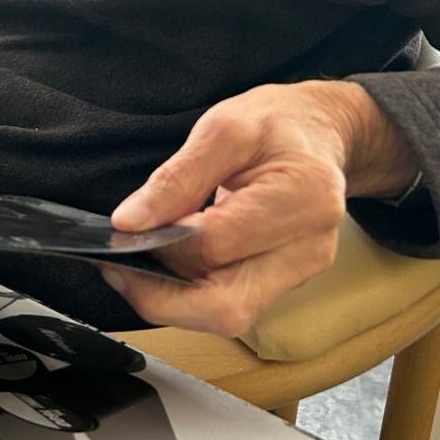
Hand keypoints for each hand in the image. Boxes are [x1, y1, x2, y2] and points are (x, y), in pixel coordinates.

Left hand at [103, 81, 414, 337]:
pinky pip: (235, 305)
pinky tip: (172, 266)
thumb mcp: (223, 127)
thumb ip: (177, 178)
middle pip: (227, 306)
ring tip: (142, 263)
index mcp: (305, 197)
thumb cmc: (275, 123)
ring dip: (176, 300)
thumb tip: (130, 222)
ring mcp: (302, 271)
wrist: (317, 132)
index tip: (125, 229)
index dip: (162, 243)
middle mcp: (311, 247)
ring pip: (229, 316)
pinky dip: (195, 294)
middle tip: (122, 267)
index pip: (216, 245)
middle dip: (162, 296)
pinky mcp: (287, 281)